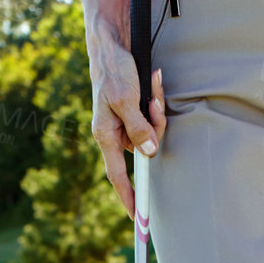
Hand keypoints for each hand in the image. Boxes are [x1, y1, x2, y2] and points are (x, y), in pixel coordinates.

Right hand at [91, 40, 166, 219]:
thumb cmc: (114, 71)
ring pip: (152, 129)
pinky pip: (152, 113)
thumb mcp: (126, 99)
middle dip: (156, 126)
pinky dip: (156, 97)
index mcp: (106, 134)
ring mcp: (125, 120)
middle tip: (155, 103)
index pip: (117, 175)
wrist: (112, 44)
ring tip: (153, 83)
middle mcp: (115, 131)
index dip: (128, 195)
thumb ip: (138, 128)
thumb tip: (149, 154)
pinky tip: (155, 79)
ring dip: (157, 107)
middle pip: (145, 147)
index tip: (138, 217)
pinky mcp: (134, 108)